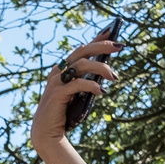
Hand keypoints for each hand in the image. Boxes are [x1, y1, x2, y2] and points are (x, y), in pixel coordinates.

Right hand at [30, 37, 118, 152]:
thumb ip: (86, 80)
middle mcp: (58, 71)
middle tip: (119, 47)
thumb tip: (106, 71)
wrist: (46, 132)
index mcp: (63, 69)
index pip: (82, 49)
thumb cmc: (64, 112)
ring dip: (100, 67)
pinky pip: (77, 84)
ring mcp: (56, 82)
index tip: (112, 31)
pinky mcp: (57, 93)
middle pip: (82, 51)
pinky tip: (102, 91)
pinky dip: (91, 86)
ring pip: (81, 65)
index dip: (96, 39)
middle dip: (101, 46)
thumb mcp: (78, 93)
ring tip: (114, 76)